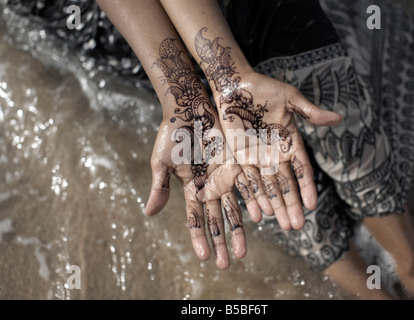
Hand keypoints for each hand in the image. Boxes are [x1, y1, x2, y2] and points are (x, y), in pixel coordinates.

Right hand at [143, 38, 263, 268]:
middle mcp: (209, 185)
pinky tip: (260, 216)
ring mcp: (223, 175)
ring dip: (239, 228)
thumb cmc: (171, 133)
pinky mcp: (235, 162)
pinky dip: (252, 200)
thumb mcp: (161, 162)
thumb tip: (149, 214)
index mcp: (190, 187)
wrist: (188, 107)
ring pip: (233, 206)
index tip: (205, 258)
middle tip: (229, 262)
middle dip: (222, 240)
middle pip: (217, 218)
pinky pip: (246, 183)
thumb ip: (160, 187)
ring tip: (244, 249)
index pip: (195, 218)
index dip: (199, 237)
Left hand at [194, 28, 341, 229]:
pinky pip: (248, 180)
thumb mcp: (290, 99)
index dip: (306, 188)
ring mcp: (258, 158)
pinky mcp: (241, 158)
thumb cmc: (265, 89)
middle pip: (286, 184)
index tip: (312, 205)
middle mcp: (276, 154)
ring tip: (283, 225)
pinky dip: (254, 196)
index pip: (302, 170)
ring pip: (269, 187)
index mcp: (290, 142)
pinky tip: (260, 213)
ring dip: (276, 206)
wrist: (235, 86)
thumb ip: (311, 113)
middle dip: (291, 205)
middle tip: (297, 226)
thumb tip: (339, 119)